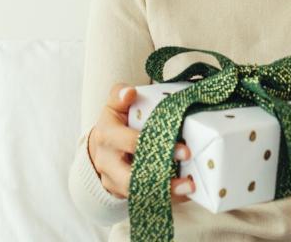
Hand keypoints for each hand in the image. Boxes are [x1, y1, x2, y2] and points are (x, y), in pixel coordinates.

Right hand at [87, 82, 195, 201]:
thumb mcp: (114, 105)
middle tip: (189, 172)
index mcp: (107, 136)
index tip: (183, 148)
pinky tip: (185, 193)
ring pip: (139, 192)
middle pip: (132, 176)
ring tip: (190, 187)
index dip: (156, 145)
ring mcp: (114, 181)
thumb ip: (120, 95)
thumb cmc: (115, 122)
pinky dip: (166, 197)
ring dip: (166, 191)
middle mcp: (108, 162)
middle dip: (162, 175)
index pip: (131, 142)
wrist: (100, 147)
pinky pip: (145, 199)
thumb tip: (130, 92)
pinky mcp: (123, 193)